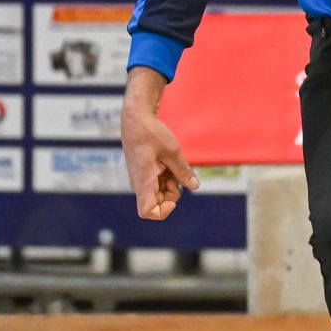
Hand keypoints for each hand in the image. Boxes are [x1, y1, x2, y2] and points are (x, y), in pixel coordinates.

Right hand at [122, 69, 197, 219]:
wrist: (135, 118)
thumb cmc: (151, 133)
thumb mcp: (172, 152)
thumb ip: (183, 171)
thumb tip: (194, 186)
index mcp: (143, 181)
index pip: (147, 212)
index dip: (163, 212)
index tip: (174, 196)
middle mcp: (139, 184)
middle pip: (157, 204)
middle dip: (172, 194)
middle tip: (177, 174)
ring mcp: (141, 180)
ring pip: (159, 193)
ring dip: (170, 184)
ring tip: (172, 164)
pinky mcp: (144, 174)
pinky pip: (157, 183)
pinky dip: (166, 177)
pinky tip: (168, 163)